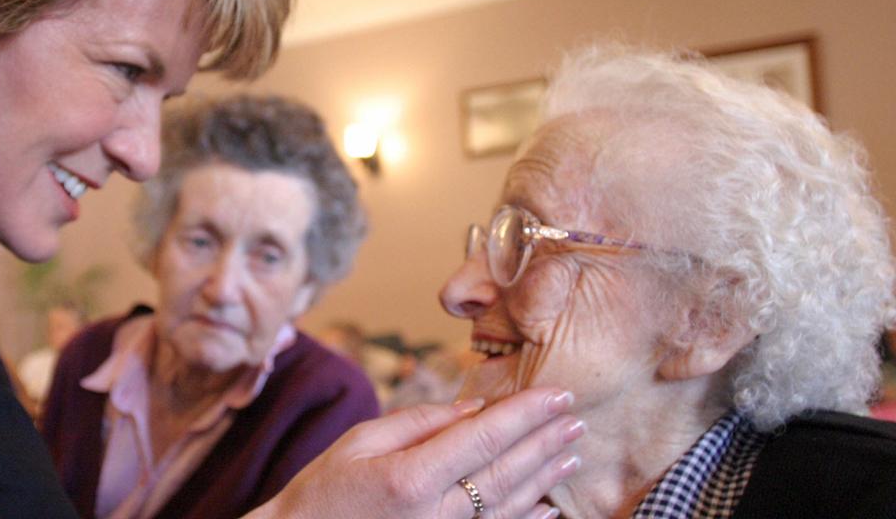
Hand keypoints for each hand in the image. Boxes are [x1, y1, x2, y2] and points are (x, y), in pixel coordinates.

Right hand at [245, 387, 582, 518]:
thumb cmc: (324, 492)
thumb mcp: (360, 442)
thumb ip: (419, 421)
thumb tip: (472, 407)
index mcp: (411, 477)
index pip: (484, 437)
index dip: (525, 413)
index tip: (557, 393)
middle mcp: (435, 514)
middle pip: (506, 471)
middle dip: (545, 441)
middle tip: (576, 417)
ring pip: (509, 505)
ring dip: (545, 477)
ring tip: (572, 452)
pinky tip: (549, 505)